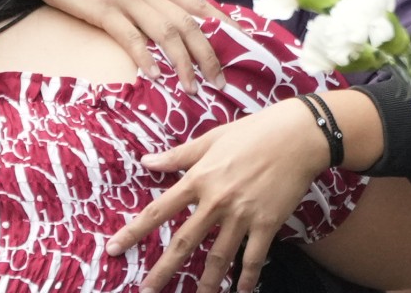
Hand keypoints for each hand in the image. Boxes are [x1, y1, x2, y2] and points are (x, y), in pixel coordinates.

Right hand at [3, 0, 227, 92]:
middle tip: (221, 82)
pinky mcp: (101, 8)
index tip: (244, 46)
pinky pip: (129, 35)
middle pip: (189, 22)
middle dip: (209, 54)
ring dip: (183, 62)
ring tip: (192, 88)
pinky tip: (153, 76)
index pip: (198, 4)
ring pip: (166, 30)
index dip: (224, 25)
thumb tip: (162, 26)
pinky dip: (144, 57)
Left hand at [105, 100, 326, 292]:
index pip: (158, 211)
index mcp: (198, 179)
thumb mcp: (210, 139)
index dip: (133, 232)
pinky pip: (253, 258)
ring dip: (206, 283)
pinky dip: (247, 278)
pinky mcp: (267, 224)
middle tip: (146, 291)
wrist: (296, 136)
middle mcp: (216, 201)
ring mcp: (242, 215)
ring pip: (218, 258)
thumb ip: (177, 156)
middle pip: (184, 242)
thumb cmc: (253, 132)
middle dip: (163, 270)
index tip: (113, 249)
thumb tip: (146, 162)